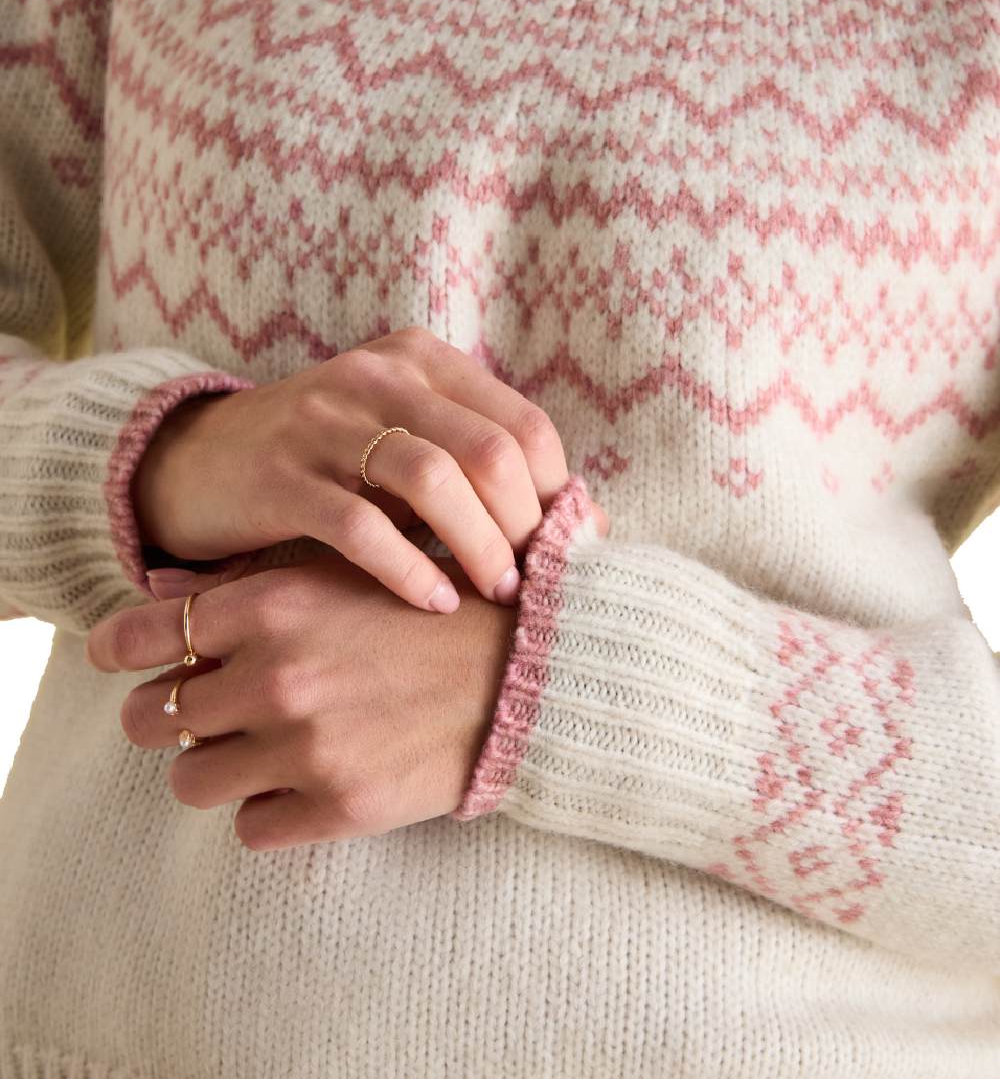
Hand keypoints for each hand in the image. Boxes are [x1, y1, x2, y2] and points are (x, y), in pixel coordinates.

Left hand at [86, 554, 516, 850]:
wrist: (526, 670)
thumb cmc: (429, 611)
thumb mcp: (341, 572)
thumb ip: (247, 581)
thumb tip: (159, 593)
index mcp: (272, 606)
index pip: (139, 637)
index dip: (116, 651)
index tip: (120, 661)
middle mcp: (277, 676)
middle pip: (151, 718)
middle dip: (168, 715)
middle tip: (203, 709)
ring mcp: (306, 747)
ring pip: (190, 781)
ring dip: (215, 766)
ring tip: (257, 749)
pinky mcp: (340, 807)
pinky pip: (250, 828)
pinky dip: (268, 809)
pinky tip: (304, 781)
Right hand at [133, 325, 606, 611]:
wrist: (200, 464)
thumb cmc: (327, 465)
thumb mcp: (402, 442)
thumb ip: (475, 468)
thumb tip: (580, 527)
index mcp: (422, 360)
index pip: (523, 425)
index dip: (558, 494)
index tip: (567, 551)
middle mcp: (379, 375)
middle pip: (489, 450)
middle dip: (525, 526)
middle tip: (533, 582)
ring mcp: (326, 420)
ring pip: (434, 479)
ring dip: (479, 546)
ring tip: (496, 593)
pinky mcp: (282, 475)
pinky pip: (361, 525)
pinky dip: (408, 569)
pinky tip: (432, 604)